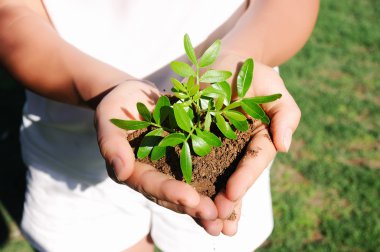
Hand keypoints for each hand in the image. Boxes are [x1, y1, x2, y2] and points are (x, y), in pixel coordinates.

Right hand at [95, 80, 218, 232]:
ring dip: (208, 203)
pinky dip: (218, 184)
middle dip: (193, 206)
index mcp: (134, 171)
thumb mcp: (108, 120)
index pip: (151, 184)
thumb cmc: (117, 106)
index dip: (170, 192)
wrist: (135, 96)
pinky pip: (204, 172)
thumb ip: (111, 145)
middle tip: (214, 215)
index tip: (190, 198)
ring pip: (190, 190)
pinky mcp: (188, 157)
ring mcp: (172, 168)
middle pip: (173, 195)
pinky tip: (236, 194)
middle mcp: (154, 175)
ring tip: (228, 215)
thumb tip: (121, 172)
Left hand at [201, 53, 300, 234]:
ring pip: (210, 172)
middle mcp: (236, 147)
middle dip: (225, 198)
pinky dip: (184, 174)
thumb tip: (285, 147)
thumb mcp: (276, 92)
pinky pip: (186, 154)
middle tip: (215, 219)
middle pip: (232, 175)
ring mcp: (213, 142)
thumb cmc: (255, 76)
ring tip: (199, 217)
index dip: (245, 178)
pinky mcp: (191, 134)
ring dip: (205, 195)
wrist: (226, 61)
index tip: (232, 194)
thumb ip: (285, 117)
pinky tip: (177, 193)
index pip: (254, 162)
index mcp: (258, 140)